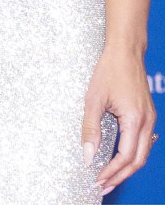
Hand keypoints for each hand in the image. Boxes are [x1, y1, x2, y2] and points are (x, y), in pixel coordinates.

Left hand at [82, 46, 155, 193]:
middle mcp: (147, 122)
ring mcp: (150, 118)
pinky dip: (133, 155)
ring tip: (109, 177)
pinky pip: (144, 142)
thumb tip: (87, 156)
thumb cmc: (109, 70)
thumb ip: (90, 129)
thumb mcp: (94, 99)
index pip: (125, 157)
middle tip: (103, 185)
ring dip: (127, 168)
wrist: (125, 51)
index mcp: (135, 119)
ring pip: (143, 153)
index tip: (98, 179)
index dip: (112, 172)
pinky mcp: (148, 115)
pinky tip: (121, 159)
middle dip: (120, 176)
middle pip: (137, 160)